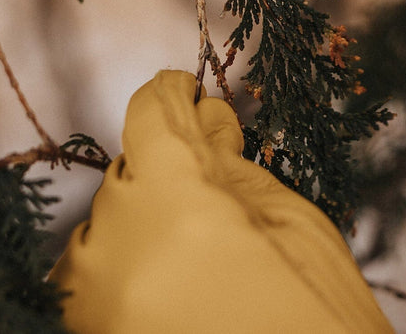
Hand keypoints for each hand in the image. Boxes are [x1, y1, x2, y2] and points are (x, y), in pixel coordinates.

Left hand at [50, 70, 392, 333]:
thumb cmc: (315, 310)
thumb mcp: (289, 221)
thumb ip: (232, 162)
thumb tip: (203, 114)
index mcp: (177, 201)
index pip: (150, 115)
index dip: (173, 96)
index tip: (188, 95)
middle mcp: (117, 244)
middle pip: (130, 168)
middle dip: (170, 166)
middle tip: (218, 186)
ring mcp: (95, 296)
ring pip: (107, 219)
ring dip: (145, 214)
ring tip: (197, 246)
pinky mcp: (89, 327)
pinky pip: (90, 270)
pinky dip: (124, 258)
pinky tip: (168, 275)